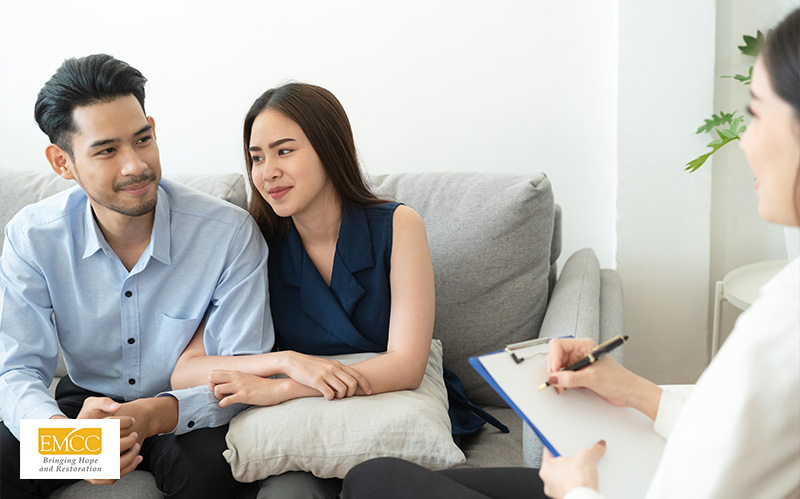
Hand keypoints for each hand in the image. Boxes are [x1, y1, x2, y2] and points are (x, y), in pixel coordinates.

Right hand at [76, 397, 142, 484]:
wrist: (83, 435)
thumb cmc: (90, 418)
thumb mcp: (92, 404)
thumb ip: (103, 402)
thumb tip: (116, 407)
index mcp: (81, 435)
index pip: (105, 429)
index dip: (122, 423)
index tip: (131, 420)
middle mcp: (83, 452)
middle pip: (110, 449)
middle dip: (128, 441)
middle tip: (134, 434)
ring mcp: (88, 465)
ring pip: (112, 467)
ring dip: (129, 456)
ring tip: (136, 445)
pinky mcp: (94, 474)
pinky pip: (112, 477)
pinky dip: (128, 468)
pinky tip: (137, 457)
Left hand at [209, 370, 293, 406]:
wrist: (276, 388)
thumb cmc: (263, 386)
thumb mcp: (248, 378)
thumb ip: (238, 379)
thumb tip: (229, 383)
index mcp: (237, 373)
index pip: (214, 372)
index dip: (212, 381)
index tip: (217, 387)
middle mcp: (236, 377)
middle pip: (212, 377)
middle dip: (211, 387)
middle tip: (218, 394)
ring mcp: (240, 386)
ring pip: (217, 389)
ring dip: (217, 397)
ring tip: (224, 400)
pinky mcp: (244, 395)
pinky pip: (226, 400)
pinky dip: (222, 404)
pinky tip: (226, 405)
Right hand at [281, 352, 371, 398]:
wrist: (293, 361)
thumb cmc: (310, 366)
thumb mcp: (326, 365)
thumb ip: (337, 371)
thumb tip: (347, 379)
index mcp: (337, 365)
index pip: (357, 375)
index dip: (365, 384)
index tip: (370, 392)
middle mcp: (333, 369)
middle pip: (352, 383)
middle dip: (352, 393)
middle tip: (346, 397)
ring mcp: (325, 375)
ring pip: (342, 390)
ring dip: (341, 397)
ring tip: (335, 397)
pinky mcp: (316, 381)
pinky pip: (329, 394)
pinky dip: (331, 398)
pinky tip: (327, 397)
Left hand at [539, 441, 605, 498]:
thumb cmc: (578, 483)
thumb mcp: (587, 458)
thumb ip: (593, 450)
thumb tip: (598, 446)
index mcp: (546, 468)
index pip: (549, 450)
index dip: (557, 444)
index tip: (562, 442)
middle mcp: (548, 481)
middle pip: (559, 464)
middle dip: (570, 460)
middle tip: (578, 456)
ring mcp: (557, 491)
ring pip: (565, 477)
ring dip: (574, 473)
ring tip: (585, 470)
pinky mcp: (566, 497)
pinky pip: (571, 487)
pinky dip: (578, 484)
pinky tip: (586, 481)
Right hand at [546, 338, 661, 418]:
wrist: (629, 392)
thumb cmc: (619, 380)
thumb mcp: (593, 378)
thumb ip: (571, 378)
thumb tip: (554, 378)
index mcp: (584, 345)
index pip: (558, 345)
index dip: (554, 358)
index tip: (555, 371)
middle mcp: (579, 352)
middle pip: (555, 355)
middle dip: (554, 369)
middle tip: (556, 381)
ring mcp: (578, 363)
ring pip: (557, 366)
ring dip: (556, 377)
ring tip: (561, 386)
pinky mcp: (578, 373)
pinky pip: (563, 375)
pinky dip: (560, 382)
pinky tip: (564, 387)